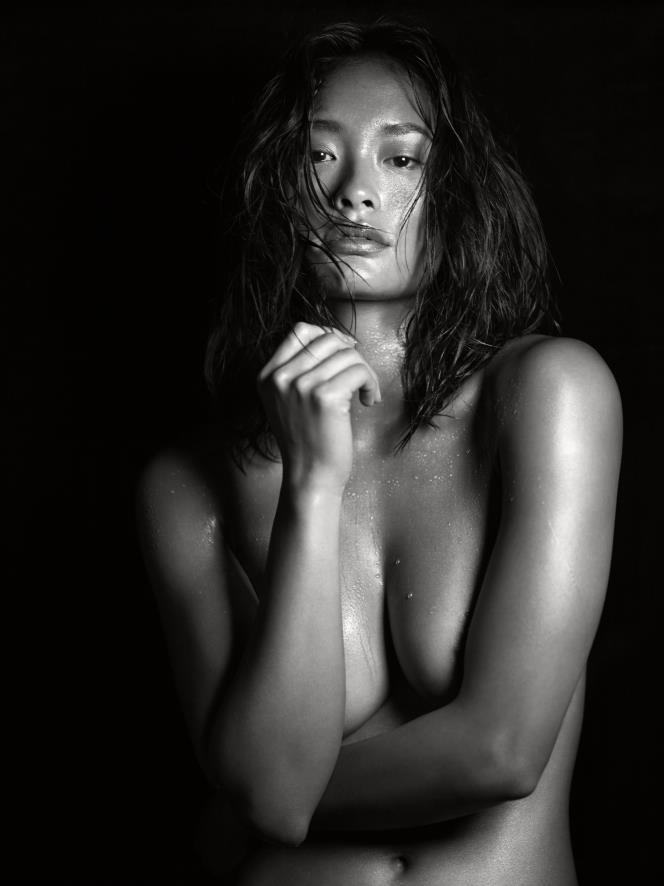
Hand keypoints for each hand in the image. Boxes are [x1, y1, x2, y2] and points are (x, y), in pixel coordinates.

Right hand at [258, 322, 380, 491]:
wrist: (310, 475)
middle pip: (327, 339)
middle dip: (351, 354)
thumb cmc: (307, 440)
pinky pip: (359, 371)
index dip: (328, 335)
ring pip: (347, 354)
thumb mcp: (288, 400)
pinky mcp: (324, 397)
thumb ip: (300, 369)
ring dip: (365, 371)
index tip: (346, 352)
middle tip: (360, 376)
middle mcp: (280, 378)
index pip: (299, 330)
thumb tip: (336, 337)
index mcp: (267, 375)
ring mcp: (301, 386)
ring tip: (366, 392)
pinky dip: (371, 383)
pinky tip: (369, 400)